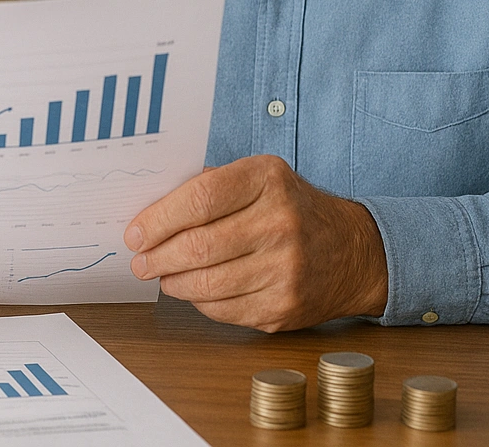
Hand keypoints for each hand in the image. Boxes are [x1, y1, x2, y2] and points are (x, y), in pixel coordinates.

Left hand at [124, 155, 387, 331]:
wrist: (352, 251)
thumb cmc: (292, 210)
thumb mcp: (261, 179)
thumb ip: (212, 187)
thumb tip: (151, 212)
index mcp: (268, 180)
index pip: (200, 198)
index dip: (159, 219)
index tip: (136, 233)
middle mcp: (280, 222)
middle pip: (198, 246)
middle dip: (157, 257)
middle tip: (141, 261)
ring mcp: (285, 269)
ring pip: (206, 284)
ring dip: (173, 283)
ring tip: (163, 275)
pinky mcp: (283, 307)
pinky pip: (223, 310)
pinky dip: (200, 302)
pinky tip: (196, 290)